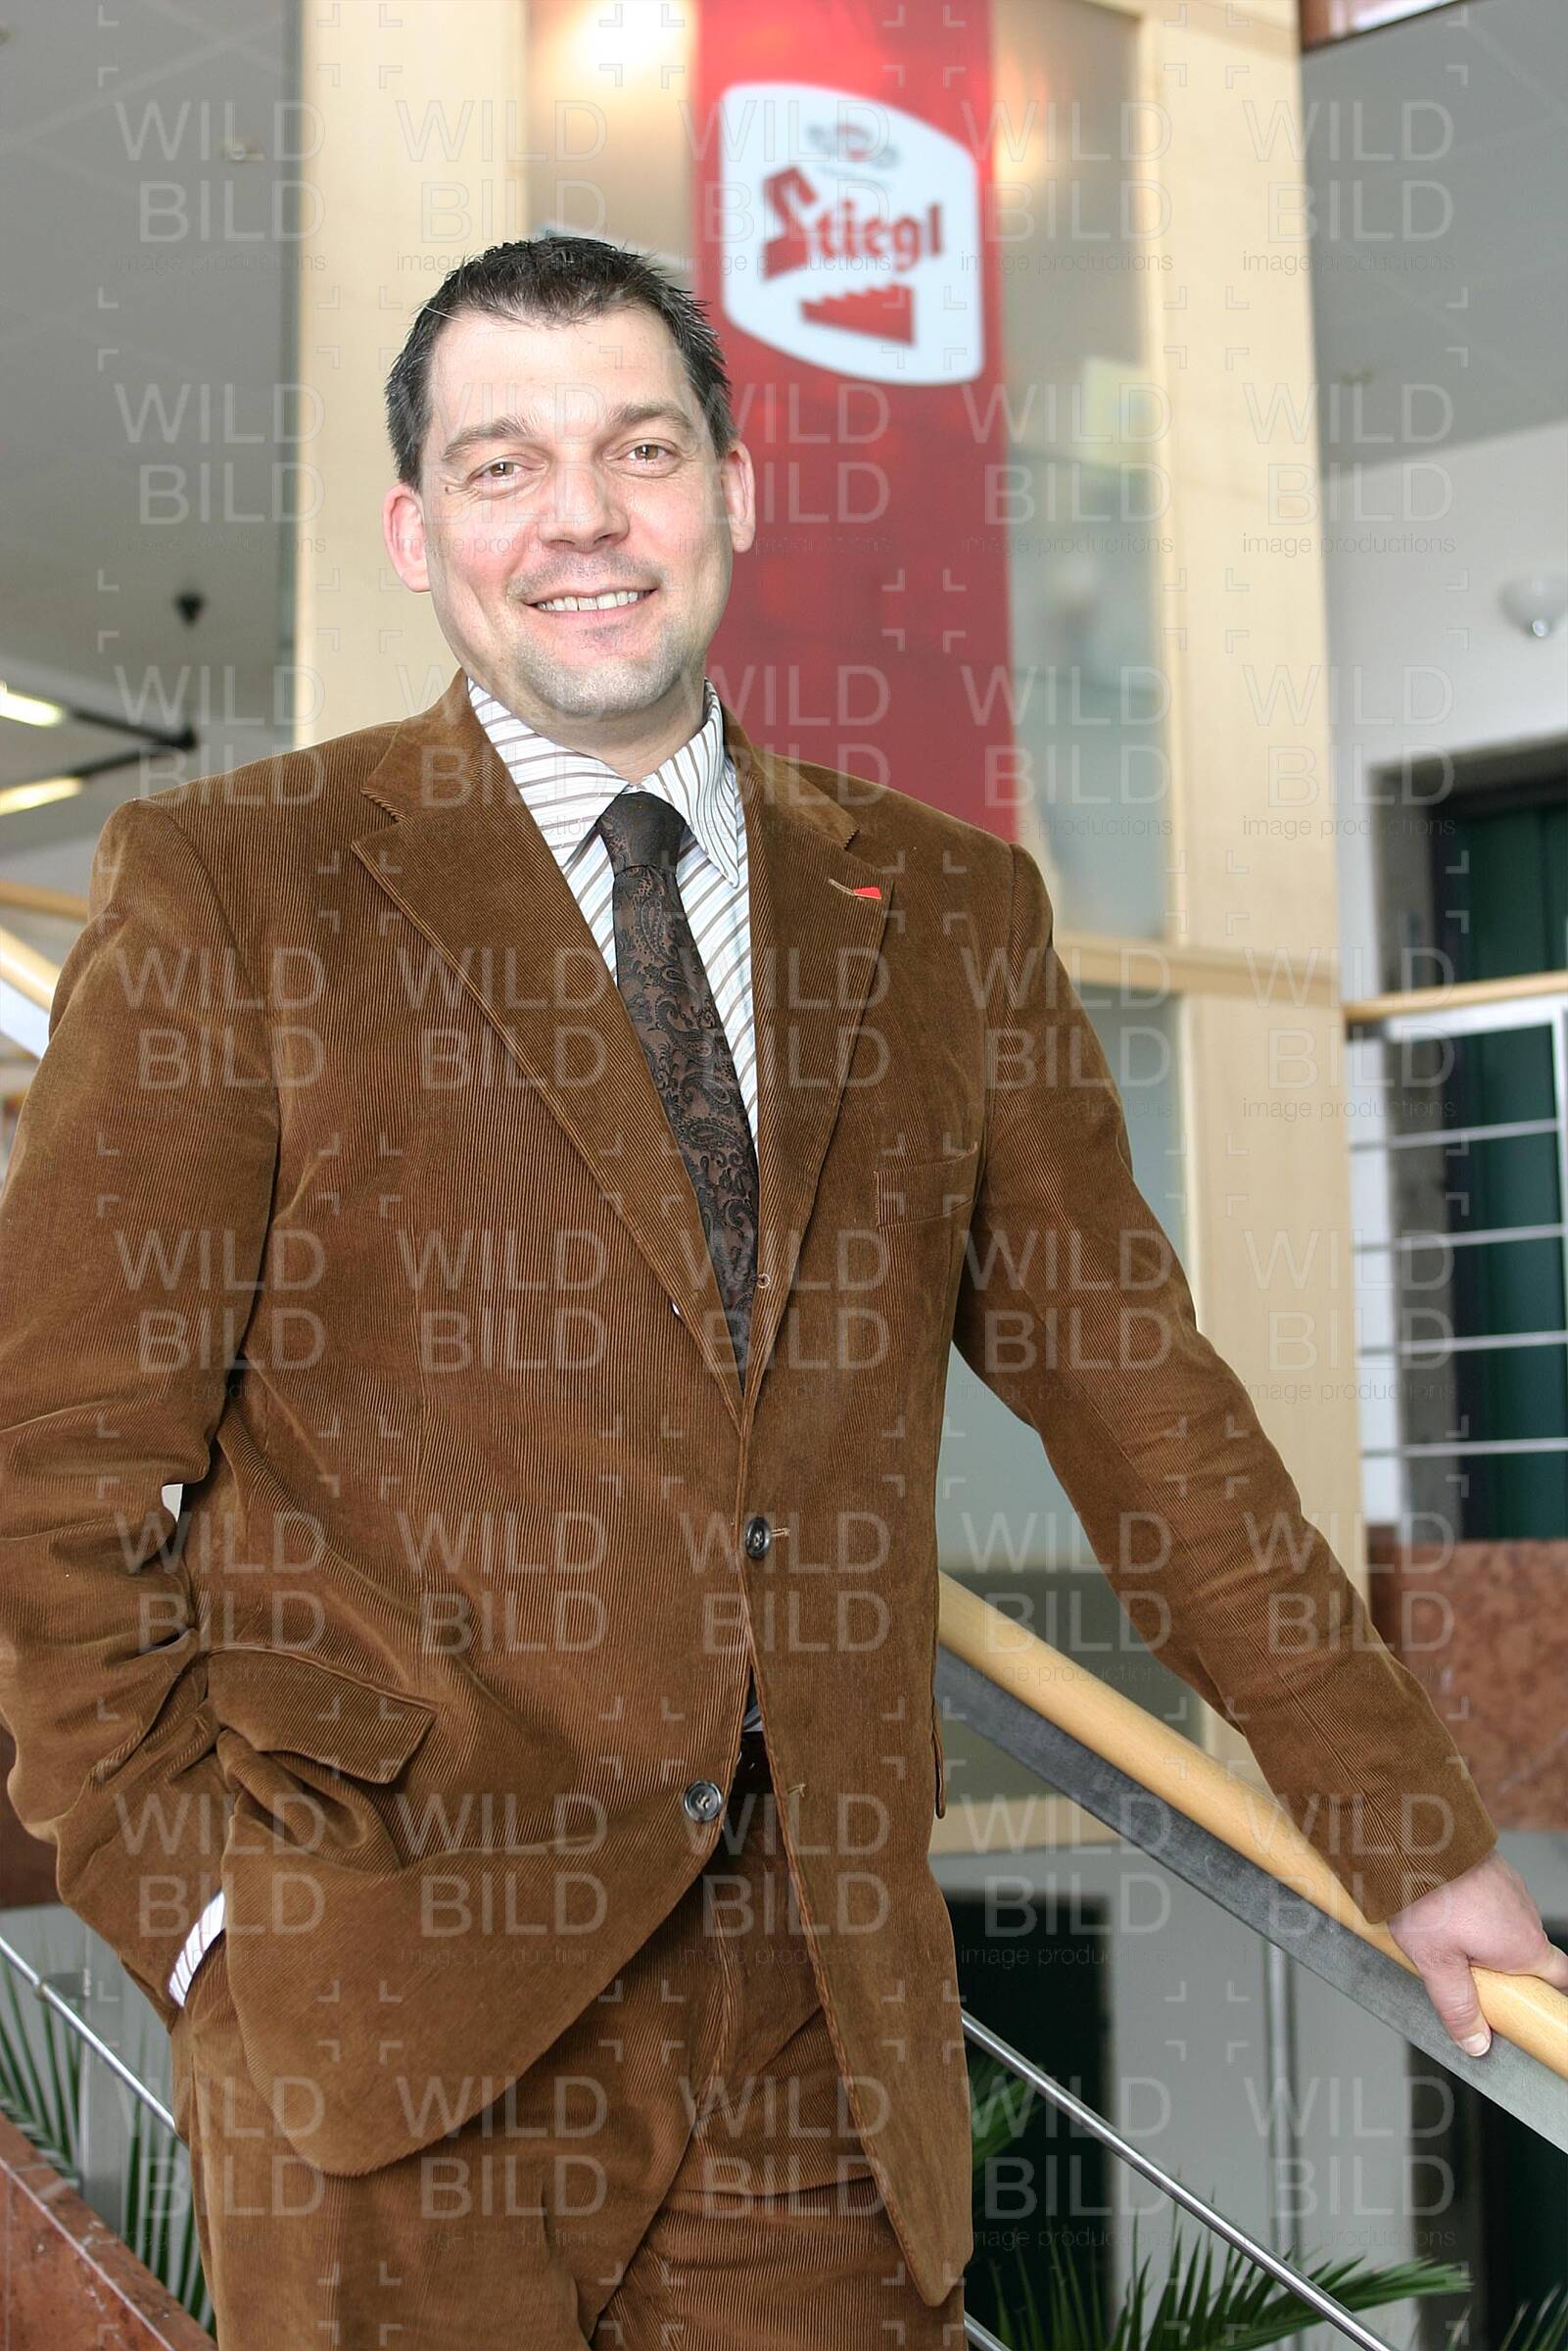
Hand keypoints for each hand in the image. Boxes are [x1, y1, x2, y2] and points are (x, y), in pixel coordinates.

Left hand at [1387, 1848, 1567, 2055]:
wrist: (1410, 1834)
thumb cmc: (1427, 1892)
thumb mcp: (1436, 1964)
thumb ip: (1458, 2006)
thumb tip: (1476, 2043)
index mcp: (1523, 1946)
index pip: (1559, 1980)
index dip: (1548, 1997)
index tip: (1534, 2009)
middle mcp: (1526, 1916)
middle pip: (1525, 1956)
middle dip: (1500, 1969)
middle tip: (1466, 1975)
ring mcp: (1512, 1889)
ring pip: (1505, 1926)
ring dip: (1483, 1937)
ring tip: (1445, 1938)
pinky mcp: (1492, 1870)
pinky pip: (1490, 1901)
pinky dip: (1473, 1910)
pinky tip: (1443, 1911)